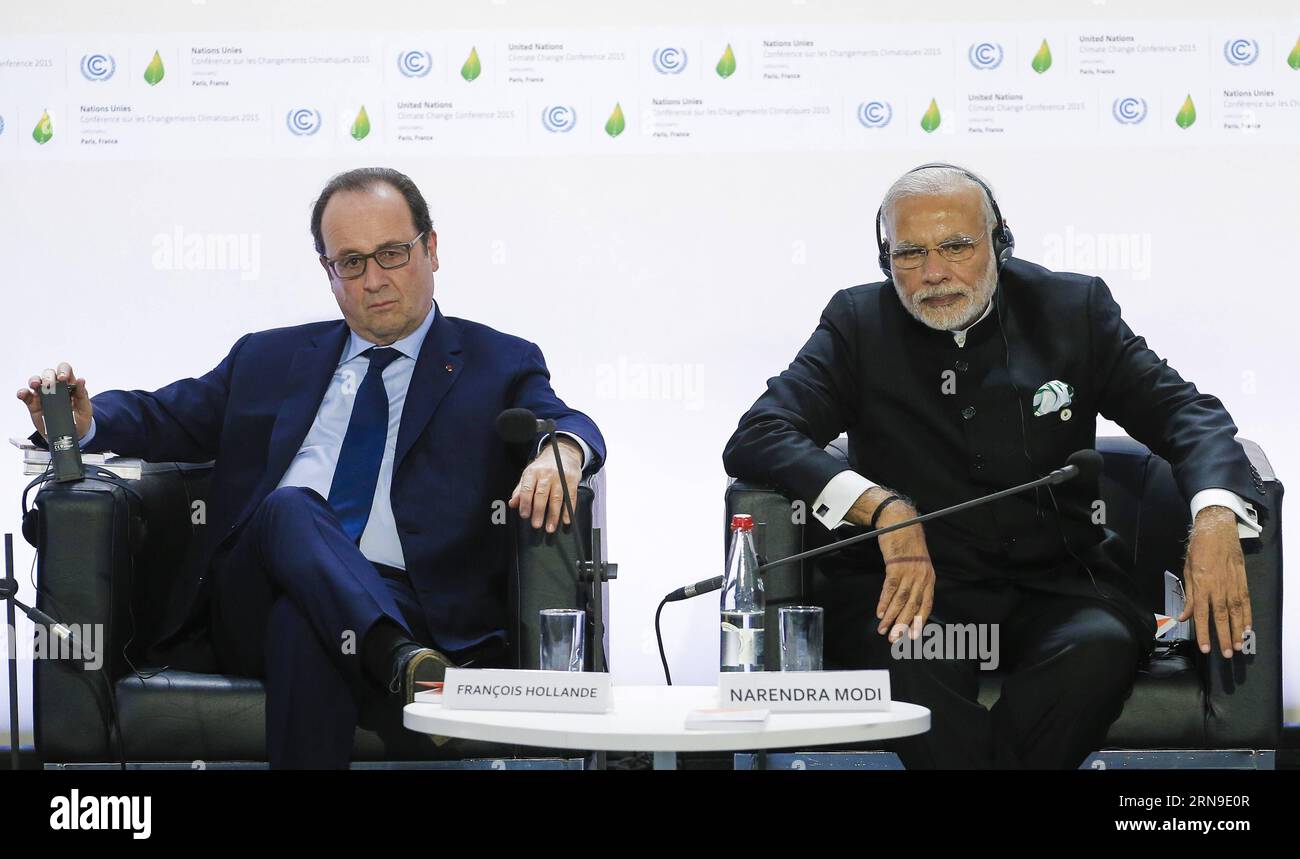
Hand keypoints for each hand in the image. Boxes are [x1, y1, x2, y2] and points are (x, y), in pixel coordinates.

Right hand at [17, 362, 93, 440]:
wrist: (73, 434)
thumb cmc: (80, 418)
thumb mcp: (85, 408)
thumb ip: (83, 394)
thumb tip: (81, 380)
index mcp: (69, 384)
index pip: (65, 370)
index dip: (63, 370)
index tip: (62, 378)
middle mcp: (55, 387)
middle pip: (48, 374)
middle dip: (48, 377)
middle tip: (49, 385)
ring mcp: (43, 395)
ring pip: (35, 381)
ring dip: (34, 381)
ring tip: (36, 385)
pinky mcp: (34, 405)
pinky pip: (26, 396)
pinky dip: (23, 393)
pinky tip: (22, 394)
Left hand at [507, 436, 582, 532]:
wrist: (562, 452)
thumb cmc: (543, 467)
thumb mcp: (529, 475)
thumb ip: (520, 490)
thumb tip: (512, 504)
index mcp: (533, 473)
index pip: (527, 489)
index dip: (525, 503)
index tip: (524, 515)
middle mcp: (546, 474)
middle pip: (542, 495)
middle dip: (539, 511)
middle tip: (536, 524)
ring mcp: (560, 477)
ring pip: (556, 498)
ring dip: (553, 514)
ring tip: (550, 527)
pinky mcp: (572, 480)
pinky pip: (570, 497)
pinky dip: (568, 509)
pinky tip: (566, 519)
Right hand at [847, 489, 934, 641]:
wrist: (900, 522)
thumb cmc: (907, 543)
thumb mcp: (917, 563)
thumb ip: (915, 580)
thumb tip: (908, 600)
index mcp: (929, 578)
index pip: (926, 605)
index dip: (919, 622)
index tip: (912, 636)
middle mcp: (922, 577)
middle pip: (912, 606)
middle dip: (903, 625)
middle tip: (894, 640)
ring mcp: (909, 572)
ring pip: (901, 600)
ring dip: (891, 617)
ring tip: (883, 630)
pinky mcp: (896, 566)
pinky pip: (890, 589)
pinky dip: (884, 603)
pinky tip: (879, 613)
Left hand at [1179, 505, 1250, 658]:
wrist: (1216, 529)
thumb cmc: (1198, 549)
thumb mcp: (1187, 570)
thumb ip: (1188, 596)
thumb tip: (1184, 617)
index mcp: (1201, 584)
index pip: (1201, 614)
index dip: (1204, 632)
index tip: (1206, 648)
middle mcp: (1217, 587)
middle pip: (1221, 617)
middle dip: (1224, 636)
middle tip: (1226, 653)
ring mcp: (1232, 584)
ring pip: (1236, 612)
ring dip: (1238, 630)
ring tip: (1239, 646)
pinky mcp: (1242, 580)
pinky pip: (1245, 602)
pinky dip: (1247, 616)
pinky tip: (1248, 628)